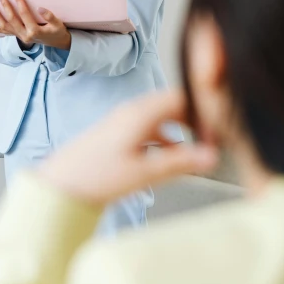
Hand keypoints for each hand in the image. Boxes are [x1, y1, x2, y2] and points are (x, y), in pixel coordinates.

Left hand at [0, 0, 71, 50]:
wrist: (57, 42)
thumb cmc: (57, 31)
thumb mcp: (58, 24)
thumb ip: (50, 16)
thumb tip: (40, 8)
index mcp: (34, 31)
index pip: (24, 14)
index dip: (20, 3)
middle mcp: (25, 35)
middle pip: (12, 20)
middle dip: (6, 7)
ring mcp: (20, 37)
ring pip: (5, 27)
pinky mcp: (19, 37)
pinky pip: (6, 33)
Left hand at [37, 90, 217, 205]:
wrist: (60, 186)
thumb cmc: (96, 177)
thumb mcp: (145, 172)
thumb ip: (181, 162)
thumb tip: (212, 156)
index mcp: (141, 113)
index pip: (183, 97)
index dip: (206, 108)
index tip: (223, 124)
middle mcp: (133, 111)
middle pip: (174, 105)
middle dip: (196, 118)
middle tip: (215, 137)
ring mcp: (124, 122)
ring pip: (163, 117)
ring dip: (181, 130)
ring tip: (197, 150)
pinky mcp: (118, 134)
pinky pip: (150, 128)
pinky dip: (166, 138)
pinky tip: (170, 156)